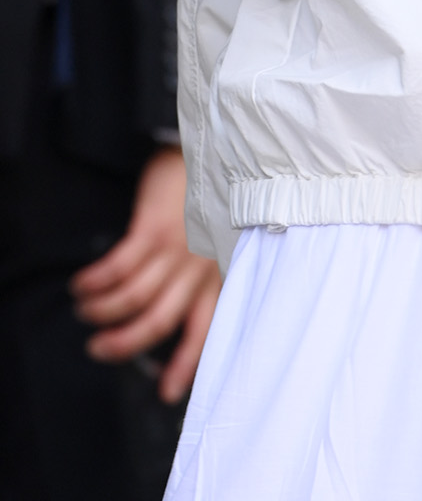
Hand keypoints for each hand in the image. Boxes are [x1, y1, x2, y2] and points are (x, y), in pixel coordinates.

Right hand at [69, 146, 219, 403]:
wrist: (210, 145)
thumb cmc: (211, 193)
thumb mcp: (220, 235)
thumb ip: (207, 272)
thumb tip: (177, 309)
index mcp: (218, 273)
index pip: (206, 329)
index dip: (186, 365)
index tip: (167, 393)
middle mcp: (200, 266)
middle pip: (159, 321)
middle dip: (124, 343)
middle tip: (99, 348)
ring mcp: (178, 247)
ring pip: (134, 298)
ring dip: (102, 310)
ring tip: (85, 310)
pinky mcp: (155, 226)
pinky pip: (119, 267)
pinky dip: (96, 281)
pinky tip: (83, 284)